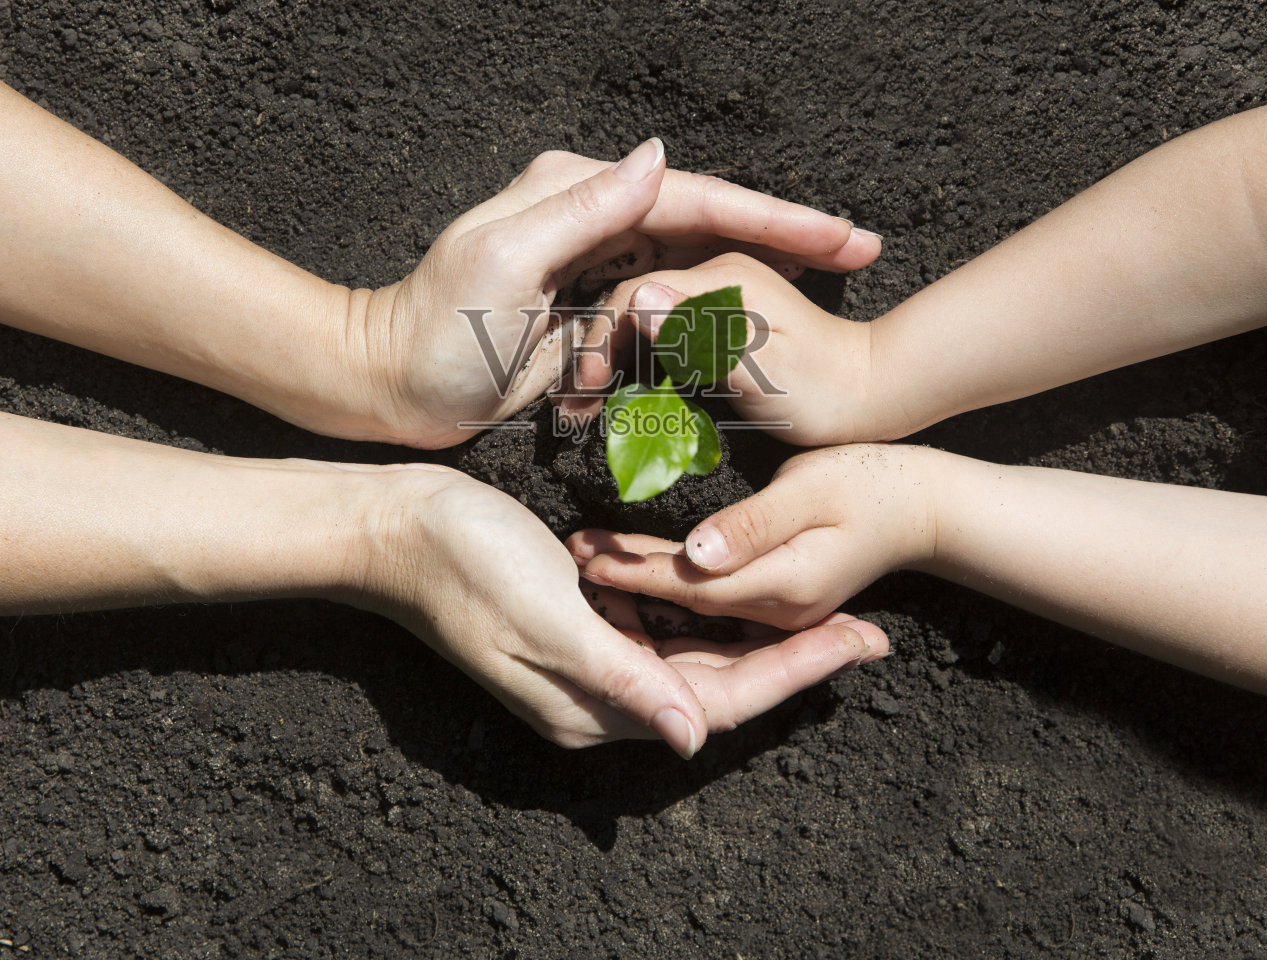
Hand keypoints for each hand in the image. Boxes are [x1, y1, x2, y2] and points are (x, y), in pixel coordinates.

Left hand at [330, 144, 882, 447]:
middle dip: (786, 238)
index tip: (842, 234)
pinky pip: (655, 317)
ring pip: (691, 271)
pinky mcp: (585, 309)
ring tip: (814, 285)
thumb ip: (584, 206)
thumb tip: (660, 155)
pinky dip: (682, 334)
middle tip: (862, 251)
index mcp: (576, 191)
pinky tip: (708, 343)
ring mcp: (591, 264)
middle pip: (711, 224)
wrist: (384, 385)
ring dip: (743, 285)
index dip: (776, 215)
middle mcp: (591, 216)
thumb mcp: (504, 260)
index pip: (696, 197)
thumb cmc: (431, 330)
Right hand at [340, 463, 889, 752]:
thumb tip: (695, 740)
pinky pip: (661, 628)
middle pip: (719, 684)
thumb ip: (625, 680)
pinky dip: (705, 611)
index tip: (861, 646)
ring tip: (827, 611)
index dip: (796, 674)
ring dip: (759, 634)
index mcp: (591, 707)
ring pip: (696, 656)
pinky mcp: (579, 623)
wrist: (397, 526)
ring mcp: (587, 659)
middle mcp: (596, 695)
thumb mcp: (550, 622)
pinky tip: (746, 589)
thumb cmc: (467, 565)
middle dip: (795, 657)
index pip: (719, 701)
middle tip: (869, 628)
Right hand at [562, 252, 892, 445]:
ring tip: (582, 409)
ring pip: (640, 319)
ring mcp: (715, 298)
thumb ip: (701, 335)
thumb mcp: (760, 369)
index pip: (633, 293)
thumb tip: (639, 301)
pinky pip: (661, 335)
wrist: (874, 395)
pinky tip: (615, 399)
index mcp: (719, 276)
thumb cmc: (825, 390)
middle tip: (572, 408)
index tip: (585, 391)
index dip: (602, 340)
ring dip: (610, 361)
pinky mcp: (718, 322)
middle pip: (630, 302)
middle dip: (597, 352)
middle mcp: (714, 276)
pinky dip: (634, 365)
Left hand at [568, 445, 934, 629]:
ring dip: (647, 582)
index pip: (691, 586)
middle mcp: (778, 613)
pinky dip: (676, 582)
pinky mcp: (781, 600)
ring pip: (697, 604)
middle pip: (687, 602)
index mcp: (783, 588)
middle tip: (574, 554)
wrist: (926, 504)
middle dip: (630, 581)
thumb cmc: (873, 482)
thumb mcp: (811, 492)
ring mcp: (781, 613)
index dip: (636, 571)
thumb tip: (694, 553)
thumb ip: (752, 525)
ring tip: (591, 556)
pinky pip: (716, 600)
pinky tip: (639, 563)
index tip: (587, 554)